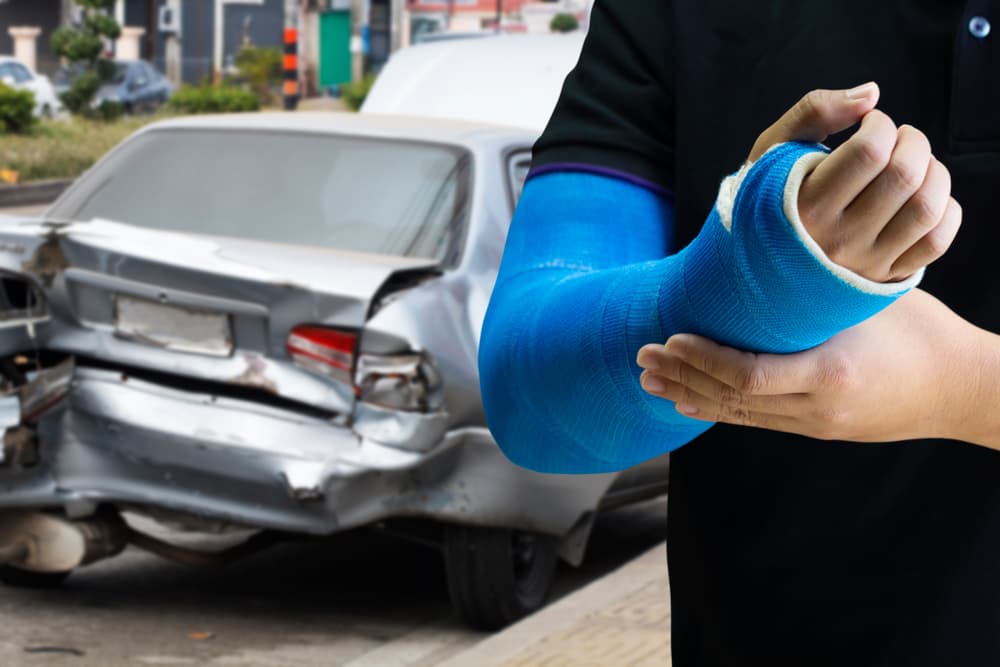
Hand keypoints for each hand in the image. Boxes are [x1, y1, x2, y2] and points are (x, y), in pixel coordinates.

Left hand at [635, 290, 997, 445]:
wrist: (963, 389)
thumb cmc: (920, 332)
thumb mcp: (865, 304)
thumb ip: (812, 298)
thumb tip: (756, 269)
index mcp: (829, 375)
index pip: (747, 376)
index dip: (703, 359)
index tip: (671, 337)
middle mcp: (815, 410)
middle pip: (731, 400)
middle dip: (682, 377)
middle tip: (641, 356)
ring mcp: (815, 426)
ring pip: (738, 415)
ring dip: (690, 396)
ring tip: (650, 382)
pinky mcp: (816, 430)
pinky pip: (757, 421)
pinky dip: (719, 409)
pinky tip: (690, 403)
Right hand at [748, 83, 961, 281]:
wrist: (760, 267)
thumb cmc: (770, 200)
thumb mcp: (773, 151)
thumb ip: (814, 111)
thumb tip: (872, 93)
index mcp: (805, 205)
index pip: (869, 150)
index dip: (881, 123)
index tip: (870, 124)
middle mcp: (837, 239)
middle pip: (904, 175)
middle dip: (913, 142)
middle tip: (898, 140)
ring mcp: (864, 262)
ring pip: (926, 208)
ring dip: (934, 173)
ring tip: (914, 167)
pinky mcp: (885, 277)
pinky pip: (937, 242)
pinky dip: (945, 210)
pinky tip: (924, 197)